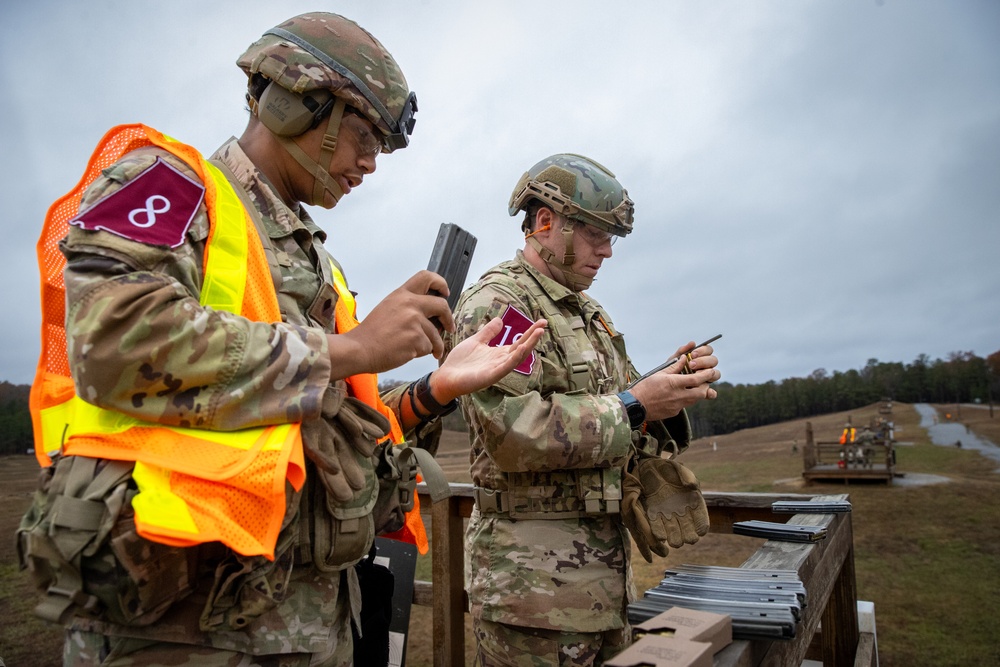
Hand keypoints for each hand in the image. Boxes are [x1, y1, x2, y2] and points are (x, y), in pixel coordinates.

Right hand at [328, 271, 454, 378]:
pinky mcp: (416, 338)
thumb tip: (428, 313)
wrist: (359, 349)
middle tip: (449, 327)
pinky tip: (408, 353)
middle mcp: (409, 304)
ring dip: (433, 344)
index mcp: (401, 295)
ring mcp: (414, 321)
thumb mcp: (388, 309)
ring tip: (420, 350)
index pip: (426, 277)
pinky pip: (429, 347)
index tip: (445, 294)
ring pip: (436, 334)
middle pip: (442, 305)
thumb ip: (407, 306)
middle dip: (448, 318)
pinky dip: (423, 353)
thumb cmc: (371, 334)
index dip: (441, 284)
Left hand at [429, 316, 546, 402]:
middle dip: (533, 337)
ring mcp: (497, 369)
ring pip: (517, 357)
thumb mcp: (476, 341)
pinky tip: (521, 349)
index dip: (530, 332)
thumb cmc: (460, 361)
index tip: (541, 322)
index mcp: (499, 353)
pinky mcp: (491, 376)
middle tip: (544, 324)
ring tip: (538, 333)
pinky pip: (505, 367)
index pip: (518, 341)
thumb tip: (500, 320)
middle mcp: (501, 361)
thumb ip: (488, 332)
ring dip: (528, 345)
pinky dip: (514, 358)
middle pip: (521, 348)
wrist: (446, 376)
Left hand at [621, 455, 709, 562]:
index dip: (702, 525)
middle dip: (689, 535)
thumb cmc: (667, 468)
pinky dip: (658, 531)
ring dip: (674, 537)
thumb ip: (687, 476)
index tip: (701, 531)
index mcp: (692, 501)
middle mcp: (681, 510)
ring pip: (673, 530)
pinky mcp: (653, 513)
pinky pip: (656, 525)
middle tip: (689, 539)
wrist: (648, 466)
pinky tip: (661, 537)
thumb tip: (692, 486)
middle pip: (688, 528)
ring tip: (675, 543)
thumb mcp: (679, 468)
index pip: (700, 516)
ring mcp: (667, 513)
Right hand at [630, 340, 719, 420]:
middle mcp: (678, 396)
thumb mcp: (659, 374)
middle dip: (706, 386)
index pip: (696, 379)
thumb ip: (674, 367)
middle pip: (701, 392)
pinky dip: (686, 399)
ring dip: (697, 393)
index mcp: (674, 383)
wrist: (636, 406)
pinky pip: (685, 405)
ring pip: (695, 400)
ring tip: (693, 387)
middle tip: (704, 380)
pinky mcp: (674, 412)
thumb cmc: (645, 388)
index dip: (706, 375)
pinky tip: (679, 395)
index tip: (710, 371)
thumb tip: (683, 359)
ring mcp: (677, 406)